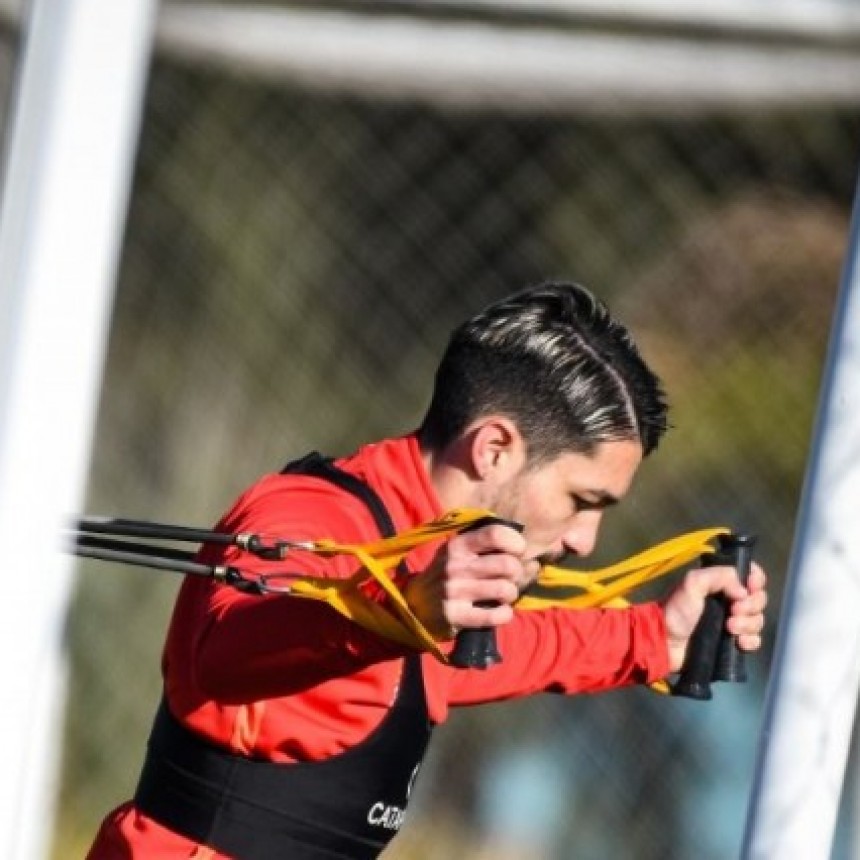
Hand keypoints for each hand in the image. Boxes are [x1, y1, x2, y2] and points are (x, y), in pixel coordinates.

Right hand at [403, 522, 535, 639]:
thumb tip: (527, 550)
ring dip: (511, 594)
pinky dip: (504, 614)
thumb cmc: (446, 574)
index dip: (515, 542)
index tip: (517, 552)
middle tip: (510, 577)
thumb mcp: (457, 552)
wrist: (414, 605)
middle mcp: (455, 565)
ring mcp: (455, 591)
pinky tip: (499, 611)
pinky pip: (496, 615)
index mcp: (458, 545)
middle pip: (507, 564)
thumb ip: (485, 545)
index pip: (495, 534)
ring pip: (505, 589)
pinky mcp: (456, 616)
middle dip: (517, 572)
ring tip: (503, 595)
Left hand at [661, 561, 767, 672]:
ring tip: (730, 627)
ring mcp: (731, 622)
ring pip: (757, 620)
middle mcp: (728, 601)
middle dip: (751, 605)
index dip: (756, 580)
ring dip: (748, 624)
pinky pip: (754, 640)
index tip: (751, 587)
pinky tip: (739, 642)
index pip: (749, 575)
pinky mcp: (731, 643)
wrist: (666, 642)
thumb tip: (743, 591)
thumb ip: (718, 576)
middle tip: (733, 610)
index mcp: (720, 584)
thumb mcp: (692, 583)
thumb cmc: (676, 610)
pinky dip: (751, 641)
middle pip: (757, 599)